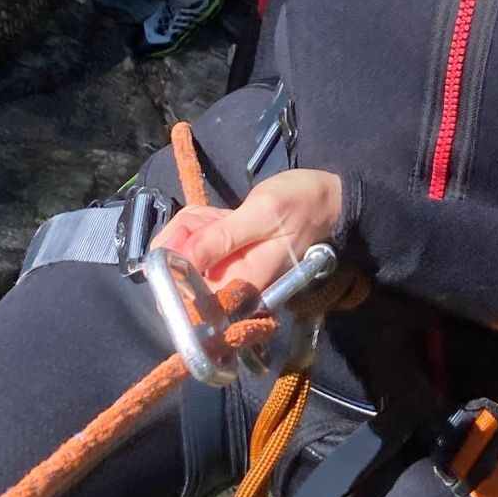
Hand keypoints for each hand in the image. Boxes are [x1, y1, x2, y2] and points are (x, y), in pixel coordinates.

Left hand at [151, 168, 342, 295]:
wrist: (325, 199)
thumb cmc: (300, 204)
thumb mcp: (261, 213)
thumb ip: (221, 238)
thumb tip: (182, 261)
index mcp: (243, 284)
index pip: (188, 297)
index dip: (172, 266)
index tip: (183, 234)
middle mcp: (232, 286)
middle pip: (177, 273)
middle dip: (183, 237)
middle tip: (211, 216)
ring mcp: (227, 272)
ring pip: (182, 255)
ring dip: (190, 227)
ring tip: (218, 214)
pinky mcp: (226, 259)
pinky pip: (195, 246)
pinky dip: (197, 226)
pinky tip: (216, 216)